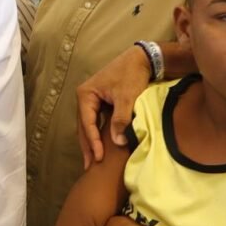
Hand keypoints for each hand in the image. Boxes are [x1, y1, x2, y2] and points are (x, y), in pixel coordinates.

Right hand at [77, 46, 150, 168]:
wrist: (142, 59)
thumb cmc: (132, 75)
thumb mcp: (127, 97)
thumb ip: (121, 119)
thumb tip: (117, 142)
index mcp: (85, 95)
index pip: (87, 123)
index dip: (93, 142)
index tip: (98, 158)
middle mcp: (85, 98)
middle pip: (84, 126)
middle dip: (87, 146)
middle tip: (89, 166)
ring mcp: (92, 100)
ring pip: (89, 126)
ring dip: (91, 142)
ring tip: (93, 161)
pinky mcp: (101, 102)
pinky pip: (96, 122)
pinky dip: (98, 134)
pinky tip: (101, 146)